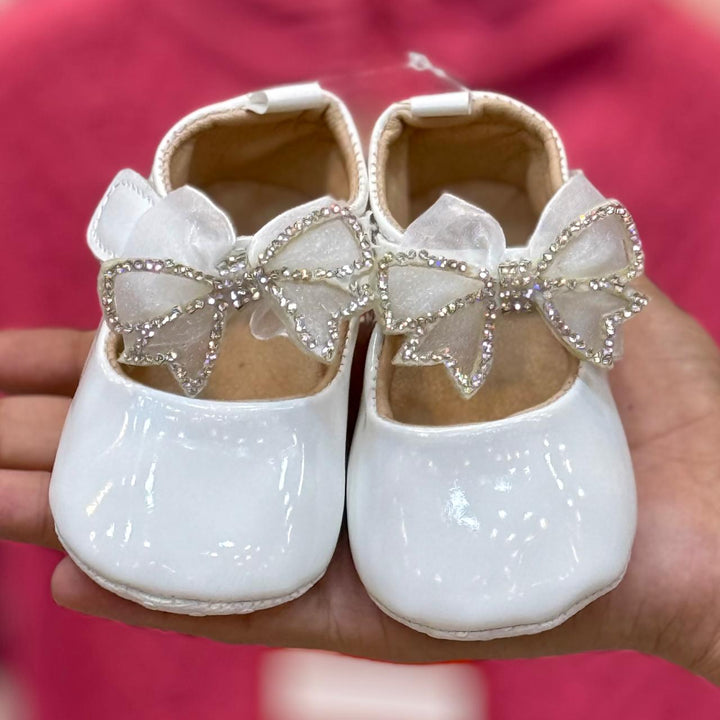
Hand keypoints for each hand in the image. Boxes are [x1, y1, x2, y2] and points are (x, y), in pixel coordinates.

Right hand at [2, 277, 719, 681]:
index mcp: (366, 387)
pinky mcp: (369, 615)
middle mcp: (337, 463)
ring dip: (81, 503)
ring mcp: (343, 540)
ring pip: (192, 523)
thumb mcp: (562, 286)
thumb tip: (417, 162)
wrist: (715, 520)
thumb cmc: (650, 397)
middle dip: (74, 421)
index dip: (128, 344)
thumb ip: (493, 226)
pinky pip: (247, 605)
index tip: (49, 328)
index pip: (222, 359)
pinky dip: (160, 591)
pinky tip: (70, 570)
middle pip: (184, 439)